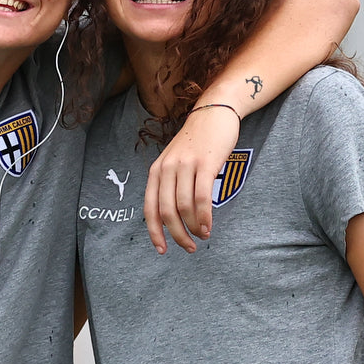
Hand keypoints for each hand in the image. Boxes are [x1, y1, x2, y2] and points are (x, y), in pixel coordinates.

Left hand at [145, 105, 240, 252]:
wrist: (214, 112)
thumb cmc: (197, 142)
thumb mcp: (175, 161)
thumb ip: (171, 184)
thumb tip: (173, 217)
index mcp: (156, 170)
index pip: (149, 208)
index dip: (154, 232)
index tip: (162, 250)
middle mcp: (167, 168)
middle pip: (166, 211)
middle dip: (177, 235)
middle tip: (189, 247)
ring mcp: (185, 165)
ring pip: (184, 207)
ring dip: (193, 227)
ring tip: (203, 236)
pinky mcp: (205, 164)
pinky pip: (201, 197)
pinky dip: (204, 217)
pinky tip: (208, 226)